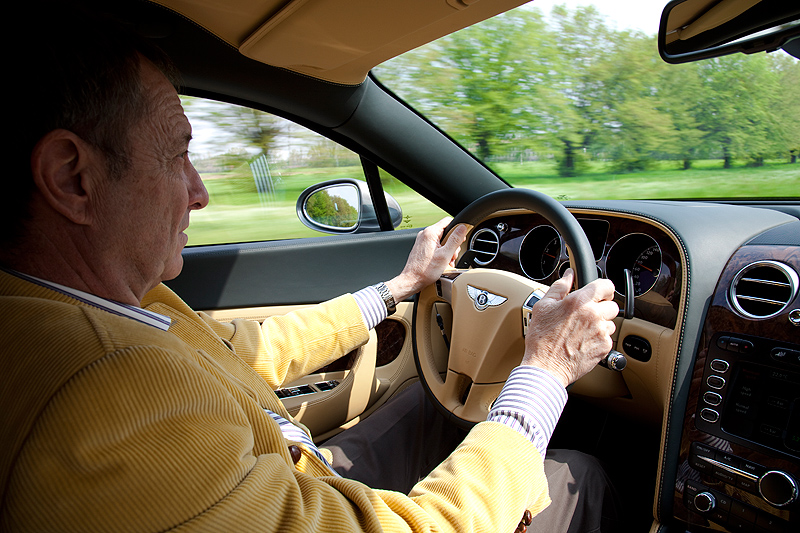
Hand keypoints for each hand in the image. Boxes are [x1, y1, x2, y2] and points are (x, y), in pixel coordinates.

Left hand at [384, 218, 466, 302]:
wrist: (412, 280)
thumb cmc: (425, 270)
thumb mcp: (445, 255)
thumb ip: (455, 239)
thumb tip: (462, 227)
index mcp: (430, 233)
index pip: (448, 221)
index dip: (458, 229)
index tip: (461, 239)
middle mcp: (425, 234)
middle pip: (446, 232)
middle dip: (452, 244)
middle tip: (452, 256)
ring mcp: (422, 241)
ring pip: (441, 240)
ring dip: (447, 250)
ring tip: (446, 261)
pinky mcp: (422, 247)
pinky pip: (436, 246)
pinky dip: (441, 253)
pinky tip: (441, 262)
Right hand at [521, 269, 617, 387]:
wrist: (546, 367)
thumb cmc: (542, 340)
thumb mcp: (543, 307)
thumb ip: (559, 287)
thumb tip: (568, 275)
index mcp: (580, 302)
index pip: (606, 285)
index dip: (603, 287)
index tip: (599, 292)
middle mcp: (594, 315)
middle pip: (612, 304)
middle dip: (601, 307)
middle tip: (586, 314)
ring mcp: (601, 332)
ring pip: (610, 322)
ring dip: (600, 324)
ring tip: (582, 330)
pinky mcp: (605, 347)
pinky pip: (608, 338)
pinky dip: (599, 339)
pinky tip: (583, 341)